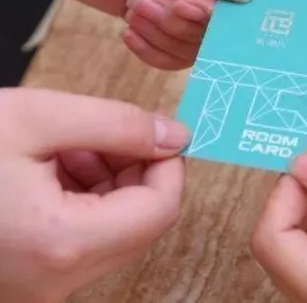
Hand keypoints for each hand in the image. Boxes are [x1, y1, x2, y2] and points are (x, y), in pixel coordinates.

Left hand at [0, 0, 270, 69]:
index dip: (235, 4)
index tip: (193, 6)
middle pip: (227, 15)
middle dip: (190, 22)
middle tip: (151, 5)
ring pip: (198, 36)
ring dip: (167, 34)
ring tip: (132, 9)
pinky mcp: (152, 9)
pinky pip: (171, 46)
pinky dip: (154, 49)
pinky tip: (128, 29)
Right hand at [0, 88, 188, 302]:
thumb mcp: (37, 117)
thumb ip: (118, 124)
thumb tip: (176, 136)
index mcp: (61, 244)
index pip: (160, 209)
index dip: (168, 164)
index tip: (159, 131)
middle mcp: (57, 281)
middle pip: (141, 220)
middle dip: (137, 168)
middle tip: (111, 130)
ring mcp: (43, 286)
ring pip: (117, 225)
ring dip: (111, 177)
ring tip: (73, 142)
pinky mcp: (33, 275)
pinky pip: (87, 233)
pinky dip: (88, 193)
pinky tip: (59, 162)